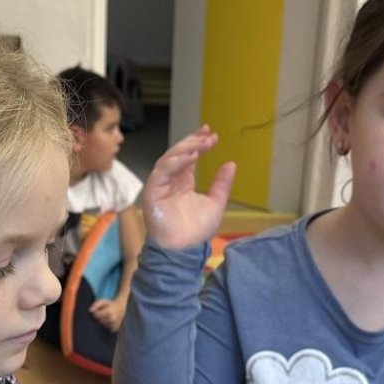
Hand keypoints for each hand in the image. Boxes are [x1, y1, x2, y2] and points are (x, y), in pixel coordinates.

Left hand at [89, 293, 126, 331]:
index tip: (100, 310)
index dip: (96, 312)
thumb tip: (90, 311)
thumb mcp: (103, 301)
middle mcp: (112, 319)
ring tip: (108, 316)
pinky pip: (107, 328)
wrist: (121, 307)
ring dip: (103, 321)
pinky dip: (107, 325)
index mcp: (109, 312)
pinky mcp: (115, 328)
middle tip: (105, 313)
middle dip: (100, 317)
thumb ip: (96, 304)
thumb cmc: (110, 304)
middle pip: (99, 321)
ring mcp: (114, 324)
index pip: (96, 315)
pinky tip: (110, 321)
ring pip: (103, 325)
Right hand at [141, 127, 235, 250]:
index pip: (188, 156)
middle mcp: (170, 181)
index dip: (197, 142)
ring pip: (169, 160)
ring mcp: (159, 186)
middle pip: (178, 154)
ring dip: (185, 150)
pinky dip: (175, 163)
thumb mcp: (215, 203)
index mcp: (182, 182)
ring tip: (201, 144)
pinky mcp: (152, 192)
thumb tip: (231, 164)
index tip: (210, 133)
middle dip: (193, 142)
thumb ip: (222, 184)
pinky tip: (190, 157)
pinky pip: (161, 172)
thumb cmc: (196, 232)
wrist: (184, 250)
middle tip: (208, 135)